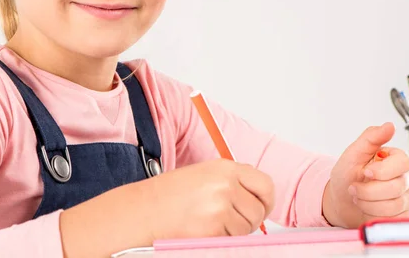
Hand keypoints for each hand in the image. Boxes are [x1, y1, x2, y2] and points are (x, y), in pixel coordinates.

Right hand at [145, 159, 274, 239]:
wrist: (143, 210)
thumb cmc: (170, 194)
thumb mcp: (204, 175)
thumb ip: (232, 181)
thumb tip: (258, 196)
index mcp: (225, 168)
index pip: (266, 185)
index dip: (266, 200)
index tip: (260, 207)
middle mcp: (226, 184)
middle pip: (259, 211)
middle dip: (249, 220)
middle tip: (230, 221)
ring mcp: (220, 207)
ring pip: (247, 229)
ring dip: (233, 231)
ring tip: (209, 222)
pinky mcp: (213, 228)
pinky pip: (231, 240)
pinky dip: (221, 239)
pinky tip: (202, 230)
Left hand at [322, 122, 408, 227]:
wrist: (340, 200)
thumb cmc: (347, 175)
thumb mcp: (354, 153)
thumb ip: (371, 138)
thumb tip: (390, 125)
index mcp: (395, 159)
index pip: (403, 162)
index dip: (383, 170)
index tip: (365, 171)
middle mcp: (404, 177)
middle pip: (397, 186)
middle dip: (368, 190)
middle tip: (353, 187)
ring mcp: (405, 197)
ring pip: (395, 205)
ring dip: (368, 203)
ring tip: (357, 196)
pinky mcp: (402, 215)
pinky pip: (393, 218)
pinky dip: (373, 214)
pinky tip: (366, 208)